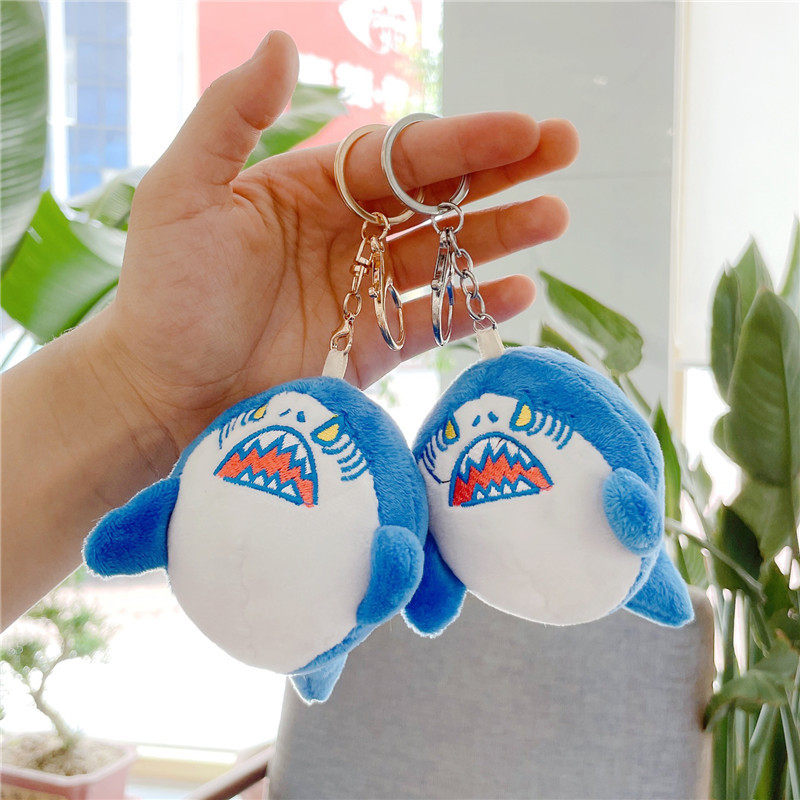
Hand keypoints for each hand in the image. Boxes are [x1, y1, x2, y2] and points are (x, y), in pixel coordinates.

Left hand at [94, 30, 578, 450]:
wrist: (161, 388)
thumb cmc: (167, 292)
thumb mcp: (184, 192)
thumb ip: (231, 117)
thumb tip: (281, 42)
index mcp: (312, 189)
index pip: (399, 156)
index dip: (460, 140)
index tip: (521, 128)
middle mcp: (347, 234)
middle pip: (436, 196)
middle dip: (500, 172)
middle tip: (563, 150)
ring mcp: (363, 293)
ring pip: (444, 256)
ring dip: (499, 236)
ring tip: (552, 218)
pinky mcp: (371, 348)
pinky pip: (432, 323)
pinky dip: (474, 307)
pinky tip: (518, 292)